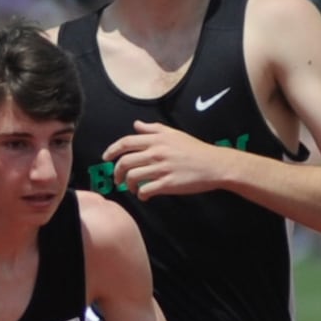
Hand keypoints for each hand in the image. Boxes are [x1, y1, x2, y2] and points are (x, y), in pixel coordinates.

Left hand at [104, 121, 221, 198]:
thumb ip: (152, 129)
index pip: (126, 143)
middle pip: (125, 162)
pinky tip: (145, 195)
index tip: (106, 157)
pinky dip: (141, 194)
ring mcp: (162, 169)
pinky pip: (146, 190)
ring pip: (133, 177)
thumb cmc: (194, 149)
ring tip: (133, 189)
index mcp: (156, 140)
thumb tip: (136, 125)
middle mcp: (156, 153)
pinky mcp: (168, 184)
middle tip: (118, 179)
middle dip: (117, 172)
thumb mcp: (173, 133)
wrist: (214, 164)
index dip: (112, 150)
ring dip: (129, 185)